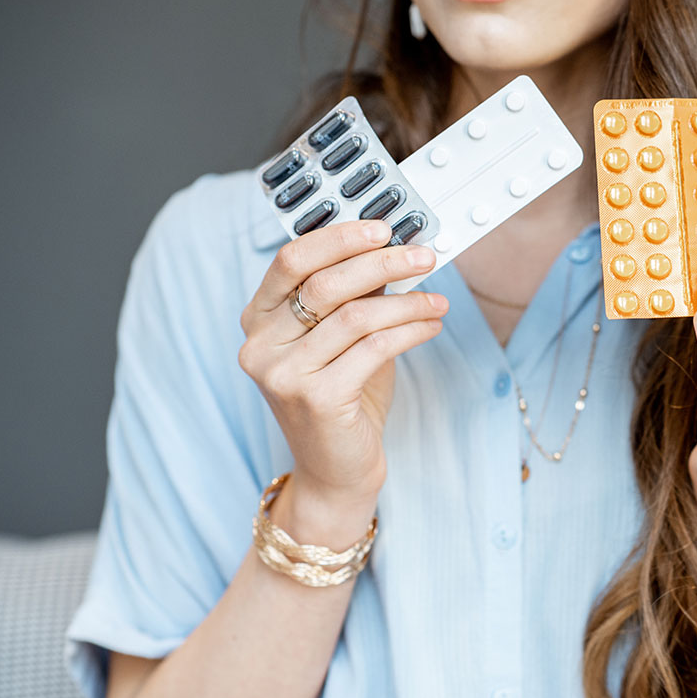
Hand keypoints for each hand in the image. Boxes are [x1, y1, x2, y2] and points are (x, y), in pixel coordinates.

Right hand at [237, 220, 447, 514]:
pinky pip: (375, 348)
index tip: (383, 228)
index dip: (339, 237)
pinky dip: (410, 331)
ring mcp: (284, 374)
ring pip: (356, 316)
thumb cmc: (342, 400)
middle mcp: (261, 345)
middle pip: (324, 283)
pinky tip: (430, 327)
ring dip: (407, 302)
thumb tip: (392, 251)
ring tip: (437, 301)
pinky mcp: (316, 399)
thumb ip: (354, 298)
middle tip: (422, 256)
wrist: (336, 470)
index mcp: (259, 320)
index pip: (292, 260)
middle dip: (381, 262)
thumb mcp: (342, 340)